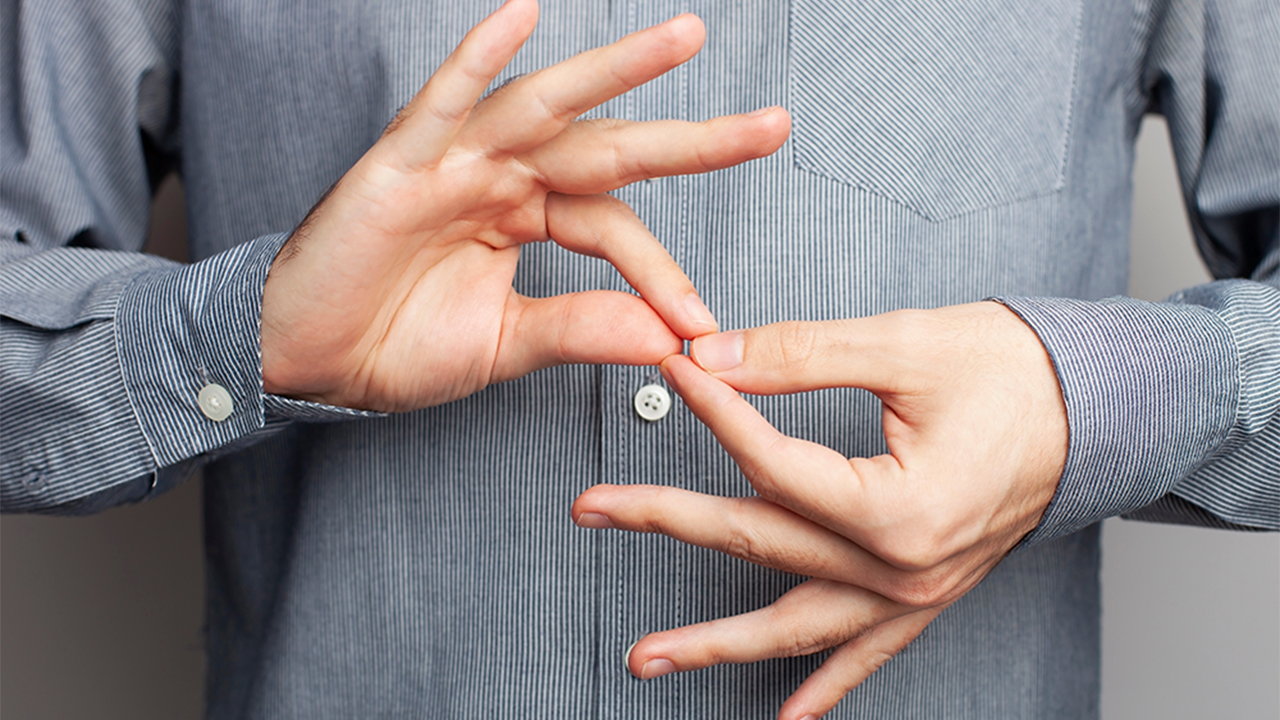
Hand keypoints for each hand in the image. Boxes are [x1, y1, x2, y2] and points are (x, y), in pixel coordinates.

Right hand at [259, 0, 789, 410]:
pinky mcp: (400, 165)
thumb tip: (665, 337)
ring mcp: (454, 163)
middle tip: (771, 127)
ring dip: (614, 70)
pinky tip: (522, 13)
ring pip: (544, 106)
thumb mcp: (508, 344)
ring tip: (683, 39)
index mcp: (528, 218)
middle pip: (607, 146)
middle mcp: (502, 178)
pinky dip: (477, 58)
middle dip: (689, 138)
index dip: (661, 270)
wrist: (310, 361)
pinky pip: (443, 101)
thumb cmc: (397, 345)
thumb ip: (583, 329)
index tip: (698, 323)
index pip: (615, 226)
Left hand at [572, 302, 1067, 718]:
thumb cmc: (1017, 375)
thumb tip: (711, 355)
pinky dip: (824, 687)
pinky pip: (866, 656)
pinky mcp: (926, 594)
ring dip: (717, 643)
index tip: (672, 372)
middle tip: (593, 506)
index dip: (714, 412)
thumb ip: (798, 354)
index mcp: (898, 508)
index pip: (771, 463)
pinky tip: (787, 718)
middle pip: (760, 544)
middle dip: (665, 522)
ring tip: (646, 658)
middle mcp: (903, 567)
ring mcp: (914, 592)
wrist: (1101, 408)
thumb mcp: (904, 346)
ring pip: (795, 625)